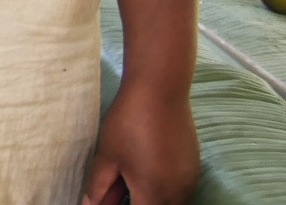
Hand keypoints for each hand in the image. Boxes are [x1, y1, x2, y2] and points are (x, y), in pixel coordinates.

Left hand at [83, 86, 198, 204]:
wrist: (160, 91)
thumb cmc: (129, 123)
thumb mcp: (108, 156)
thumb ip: (99, 187)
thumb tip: (90, 204)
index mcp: (153, 193)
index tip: (110, 199)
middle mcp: (177, 193)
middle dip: (138, 203)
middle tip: (116, 190)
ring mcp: (190, 180)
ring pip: (171, 202)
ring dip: (151, 198)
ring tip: (130, 177)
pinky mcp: (195, 167)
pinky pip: (179, 189)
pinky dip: (164, 188)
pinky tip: (148, 168)